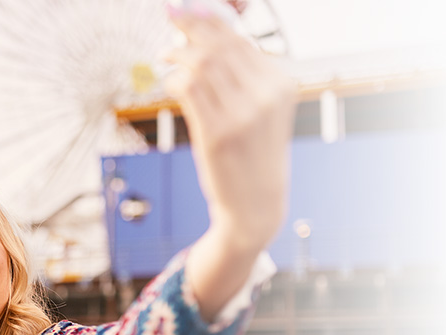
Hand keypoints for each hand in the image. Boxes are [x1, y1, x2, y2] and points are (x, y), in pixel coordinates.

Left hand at [163, 4, 296, 249]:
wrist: (256, 204)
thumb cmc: (254, 153)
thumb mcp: (263, 111)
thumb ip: (244, 77)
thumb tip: (206, 41)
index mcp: (282, 85)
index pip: (240, 40)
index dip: (208, 20)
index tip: (186, 9)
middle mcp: (266, 96)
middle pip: (219, 46)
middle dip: (189, 27)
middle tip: (169, 18)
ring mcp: (242, 116)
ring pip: (202, 65)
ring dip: (176, 54)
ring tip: (164, 54)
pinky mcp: (217, 134)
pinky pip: (189, 91)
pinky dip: (174, 79)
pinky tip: (168, 79)